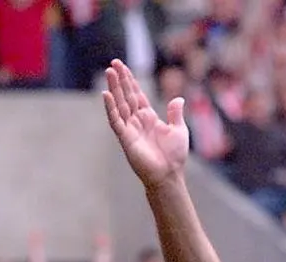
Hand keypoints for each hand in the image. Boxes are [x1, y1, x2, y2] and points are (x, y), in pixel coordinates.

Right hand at [103, 59, 188, 189]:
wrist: (169, 175)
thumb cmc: (175, 156)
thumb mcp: (179, 130)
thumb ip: (175, 114)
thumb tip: (178, 99)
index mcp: (148, 117)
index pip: (136, 94)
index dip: (130, 80)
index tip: (122, 66)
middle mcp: (137, 121)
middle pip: (126, 95)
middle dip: (120, 79)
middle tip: (113, 63)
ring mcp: (130, 129)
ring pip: (119, 104)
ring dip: (114, 88)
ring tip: (109, 72)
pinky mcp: (125, 139)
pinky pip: (116, 121)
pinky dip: (110, 108)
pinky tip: (106, 94)